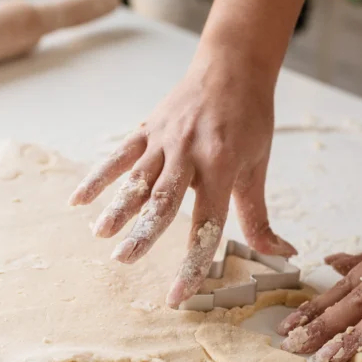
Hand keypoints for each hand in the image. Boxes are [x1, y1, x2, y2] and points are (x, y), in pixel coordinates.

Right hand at [69, 50, 295, 307]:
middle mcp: (191, 152)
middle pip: (164, 199)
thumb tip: (282, 254)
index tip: (177, 294)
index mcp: (222, 164)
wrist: (231, 66)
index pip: (207, 222)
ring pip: (137, 178)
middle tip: (124, 260)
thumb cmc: (250, 119)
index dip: (193, 260)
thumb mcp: (258, 166)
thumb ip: (258, 215)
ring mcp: (165, 139)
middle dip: (144, 232)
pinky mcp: (148, 129)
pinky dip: (98, 177)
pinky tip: (78, 200)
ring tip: (101, 235)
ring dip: (118, 207)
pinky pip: (119, 155)